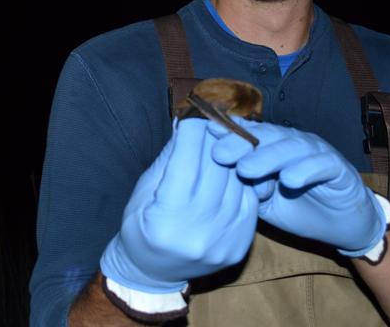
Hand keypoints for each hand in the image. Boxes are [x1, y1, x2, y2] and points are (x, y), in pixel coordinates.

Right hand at [100, 118, 258, 293]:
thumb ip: (169, 158)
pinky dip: (243, 180)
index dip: (192, 133)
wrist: (152, 273)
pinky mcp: (238, 247)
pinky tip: (234, 169)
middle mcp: (196, 233)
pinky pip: (249, 201)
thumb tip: (188, 123)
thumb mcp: (145, 190)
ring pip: (238, 182)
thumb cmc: (141, 226)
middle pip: (217, 170)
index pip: (187, 163)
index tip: (194, 116)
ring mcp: (221, 242)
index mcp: (165, 219)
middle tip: (212, 123)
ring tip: (225, 143)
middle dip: (214, 140)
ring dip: (233, 157)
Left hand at [211, 118, 386, 254]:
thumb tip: (211, 173)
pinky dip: (305, 170)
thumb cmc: (298, 207)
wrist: (341, 224)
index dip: (226, 134)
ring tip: (246, 170)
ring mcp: (317, 153)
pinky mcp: (339, 167)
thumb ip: (244, 184)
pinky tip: (289, 181)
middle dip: (240, 144)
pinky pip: (322, 164)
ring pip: (291, 147)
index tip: (202, 138)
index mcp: (271, 147)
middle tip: (218, 155)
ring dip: (268, 157)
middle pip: (266, 136)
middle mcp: (293, 144)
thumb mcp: (263, 200)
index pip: (248, 134)